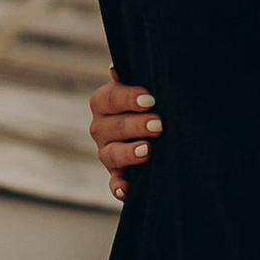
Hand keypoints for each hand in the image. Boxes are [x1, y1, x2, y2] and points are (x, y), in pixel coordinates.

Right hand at [89, 71, 158, 201]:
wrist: (159, 126)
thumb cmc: (152, 101)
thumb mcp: (143, 88)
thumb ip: (133, 78)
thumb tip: (114, 69)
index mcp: (103, 103)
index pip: (110, 98)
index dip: (129, 98)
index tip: (150, 100)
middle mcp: (100, 128)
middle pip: (113, 126)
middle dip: (136, 125)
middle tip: (159, 124)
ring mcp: (107, 152)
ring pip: (112, 154)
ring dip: (128, 153)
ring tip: (147, 151)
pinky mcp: (117, 174)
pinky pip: (114, 183)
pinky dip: (118, 187)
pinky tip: (126, 190)